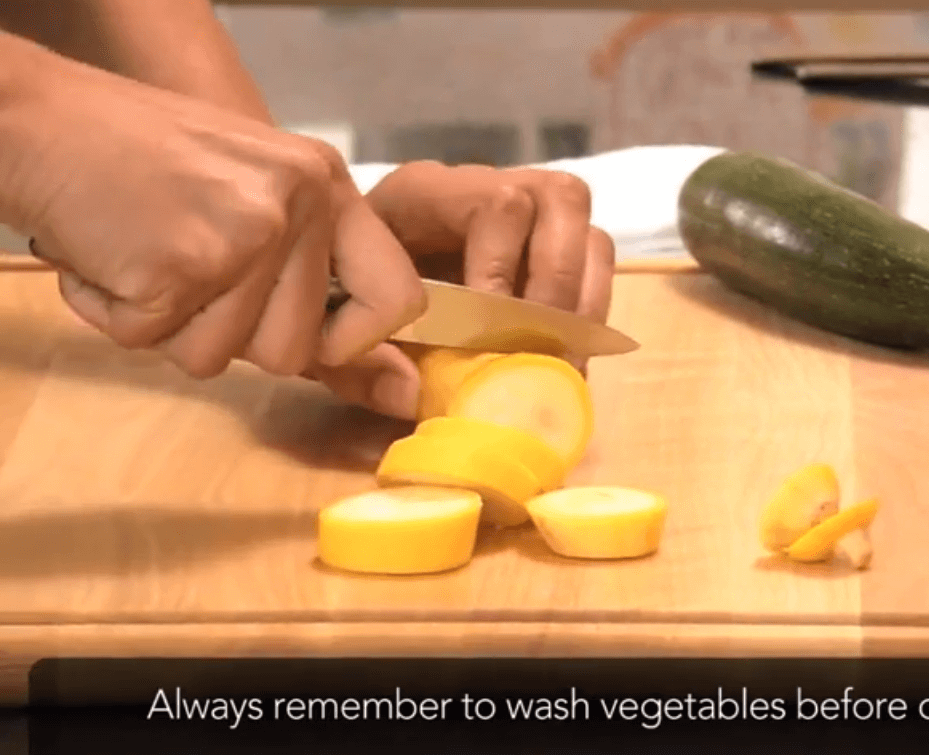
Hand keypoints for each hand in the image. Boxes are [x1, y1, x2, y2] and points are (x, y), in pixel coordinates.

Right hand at [0, 43, 424, 381]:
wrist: (42, 120)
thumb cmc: (145, 164)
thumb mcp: (253, 198)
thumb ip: (318, 286)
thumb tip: (401, 396)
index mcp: (328, 186)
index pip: (399, 297)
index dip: (360, 342)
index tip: (318, 341)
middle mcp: (300, 205)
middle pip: (293, 351)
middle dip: (230, 335)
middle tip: (188, 273)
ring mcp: (246, 234)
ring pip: (219, 359)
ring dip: (169, 327)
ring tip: (147, 257)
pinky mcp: (183, 266)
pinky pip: (153, 343)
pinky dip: (117, 315)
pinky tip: (110, 258)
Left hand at [307, 161, 615, 419]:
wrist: (341, 282)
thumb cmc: (337, 298)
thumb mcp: (332, 328)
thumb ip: (362, 362)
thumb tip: (419, 395)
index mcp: (424, 194)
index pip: (497, 204)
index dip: (507, 267)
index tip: (490, 331)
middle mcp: (484, 188)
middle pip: (560, 199)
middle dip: (557, 281)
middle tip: (537, 345)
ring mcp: (525, 213)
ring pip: (588, 229)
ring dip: (583, 298)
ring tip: (557, 356)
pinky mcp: (549, 244)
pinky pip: (596, 262)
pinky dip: (590, 310)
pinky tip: (562, 354)